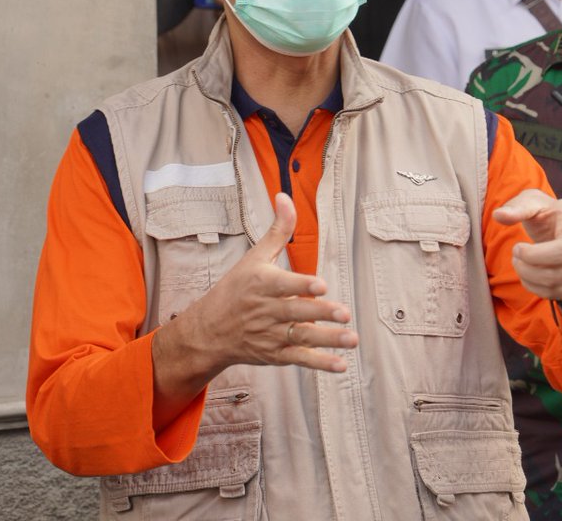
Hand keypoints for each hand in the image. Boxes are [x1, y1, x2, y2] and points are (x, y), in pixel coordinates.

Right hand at [167, 193, 356, 378]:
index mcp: (261, 284)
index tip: (320, 285)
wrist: (210, 330)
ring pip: (301, 338)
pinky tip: (340, 365)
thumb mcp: (255, 257)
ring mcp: (271, 335)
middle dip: (320, 313)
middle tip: (344, 312)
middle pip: (295, 312)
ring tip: (351, 339)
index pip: (283, 285)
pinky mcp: (275, 354)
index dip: (302, 286)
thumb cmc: (236, 288)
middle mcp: (265, 311)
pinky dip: (319, 364)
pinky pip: (299, 360)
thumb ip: (278, 230)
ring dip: (327, 340)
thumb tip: (285, 196)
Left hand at [492, 189, 561, 300]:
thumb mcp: (532, 204)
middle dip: (531, 256)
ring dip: (527, 272)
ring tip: (517, 261)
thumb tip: (498, 215)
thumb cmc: (545, 217)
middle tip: (516, 249)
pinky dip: (532, 285)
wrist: (560, 236)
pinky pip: (553, 292)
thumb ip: (517, 208)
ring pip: (555, 277)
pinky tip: (526, 273)